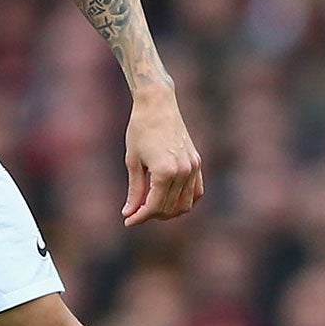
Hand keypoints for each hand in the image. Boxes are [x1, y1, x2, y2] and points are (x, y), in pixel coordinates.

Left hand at [122, 82, 203, 226]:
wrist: (157, 104)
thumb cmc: (140, 129)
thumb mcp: (133, 161)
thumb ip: (134, 190)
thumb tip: (129, 213)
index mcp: (164, 172)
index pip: (154, 206)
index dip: (140, 217)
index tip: (127, 220)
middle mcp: (183, 171)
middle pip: (169, 208)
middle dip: (152, 215)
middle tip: (136, 212)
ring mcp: (193, 167)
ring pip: (186, 204)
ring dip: (169, 211)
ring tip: (152, 207)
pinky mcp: (197, 162)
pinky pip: (197, 191)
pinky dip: (185, 200)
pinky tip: (170, 199)